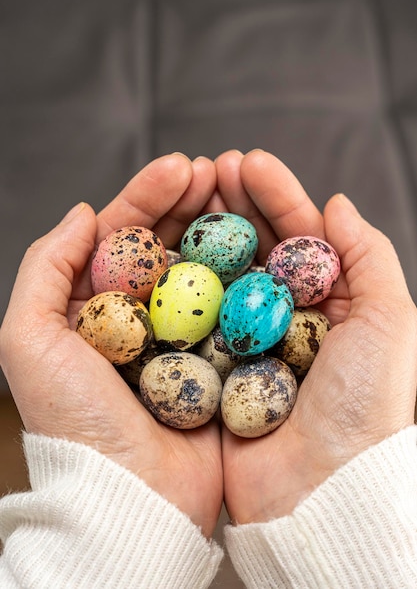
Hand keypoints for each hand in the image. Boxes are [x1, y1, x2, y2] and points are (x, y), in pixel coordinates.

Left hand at [0, 154, 222, 537]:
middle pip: (167, 245)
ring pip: (202, 269)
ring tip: (241, 193)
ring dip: (220, 231)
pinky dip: (247, 276)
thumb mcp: (28, 340)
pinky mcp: (217, 358)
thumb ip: (45, 268)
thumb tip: (81, 212)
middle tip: (218, 169)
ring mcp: (181, 336)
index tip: (179, 166)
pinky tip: (261, 246)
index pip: (120, 235)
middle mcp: (138, 318)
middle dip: (190, 204)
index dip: (147, 196)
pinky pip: (234, 307)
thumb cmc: (75, 421)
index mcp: (94, 308)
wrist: (132, 496)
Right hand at [217, 149, 416, 523]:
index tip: (248, 161)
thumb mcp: (390, 321)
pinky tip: (167, 251)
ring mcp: (247, 341)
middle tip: (210, 168)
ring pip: (223, 274)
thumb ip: (368, 256)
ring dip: (205, 234)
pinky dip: (181, 283)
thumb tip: (337, 203)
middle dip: (235, 204)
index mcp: (330, 304)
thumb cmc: (366, 404)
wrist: (321, 489)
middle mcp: (286, 319)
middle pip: (257, 248)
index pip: (301, 235)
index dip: (277, 195)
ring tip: (187, 194)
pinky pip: (195, 316)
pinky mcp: (214, 367)